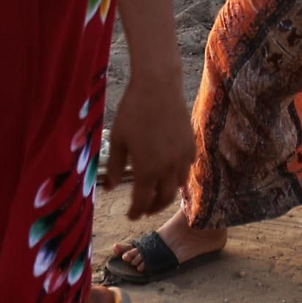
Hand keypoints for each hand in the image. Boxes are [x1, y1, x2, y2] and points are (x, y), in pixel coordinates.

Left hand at [103, 76, 194, 219]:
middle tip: (144, 210)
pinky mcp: (191, 145)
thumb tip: (110, 188)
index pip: (142, 202)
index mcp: (146, 169)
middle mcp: (167, 168)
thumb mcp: (118, 139)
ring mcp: (182, 157)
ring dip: (167, 194)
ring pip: (179, 186)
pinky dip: (179, 176)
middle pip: (163, 200)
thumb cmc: (133, 110)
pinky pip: (187, 169)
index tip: (130, 216)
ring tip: (158, 193)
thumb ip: (115, 167)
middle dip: (152, 208)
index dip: (135, 212)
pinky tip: (170, 172)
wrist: (158, 86)